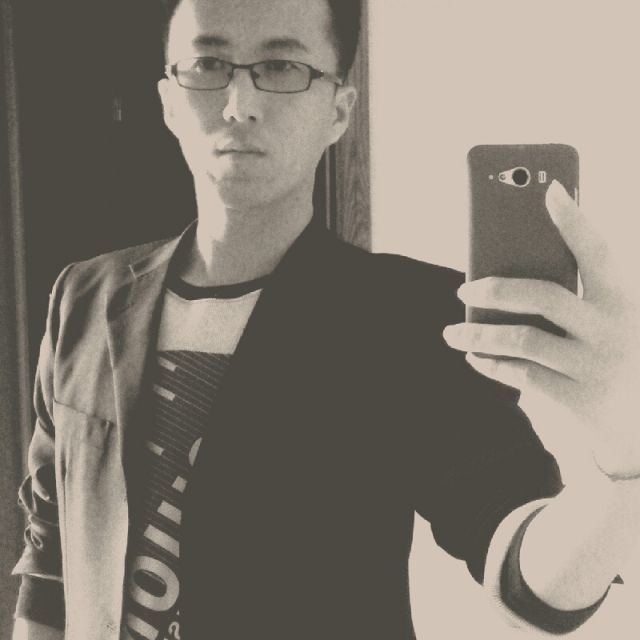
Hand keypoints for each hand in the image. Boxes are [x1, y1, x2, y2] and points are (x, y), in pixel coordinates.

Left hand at [443, 180, 639, 477]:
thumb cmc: (614, 354)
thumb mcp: (608, 320)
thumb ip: (573, 296)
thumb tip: (503, 273)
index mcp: (624, 300)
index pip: (598, 252)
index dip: (575, 220)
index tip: (550, 190)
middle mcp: (613, 330)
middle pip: (544, 296)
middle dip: (495, 288)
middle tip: (463, 288)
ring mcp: (596, 366)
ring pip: (523, 340)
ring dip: (478, 333)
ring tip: (451, 332)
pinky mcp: (579, 399)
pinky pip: (523, 376)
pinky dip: (492, 364)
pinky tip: (473, 357)